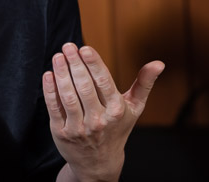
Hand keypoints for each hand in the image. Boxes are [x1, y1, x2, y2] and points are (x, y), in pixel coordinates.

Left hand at [43, 43, 163, 181]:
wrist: (99, 163)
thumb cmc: (117, 128)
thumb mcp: (134, 108)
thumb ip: (144, 84)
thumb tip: (159, 63)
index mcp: (116, 111)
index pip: (104, 83)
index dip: (93, 64)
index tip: (84, 48)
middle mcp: (98, 121)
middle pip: (84, 87)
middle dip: (75, 64)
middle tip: (68, 46)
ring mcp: (79, 128)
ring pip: (68, 97)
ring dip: (61, 74)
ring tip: (58, 56)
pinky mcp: (62, 133)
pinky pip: (54, 108)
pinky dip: (50, 91)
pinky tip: (48, 74)